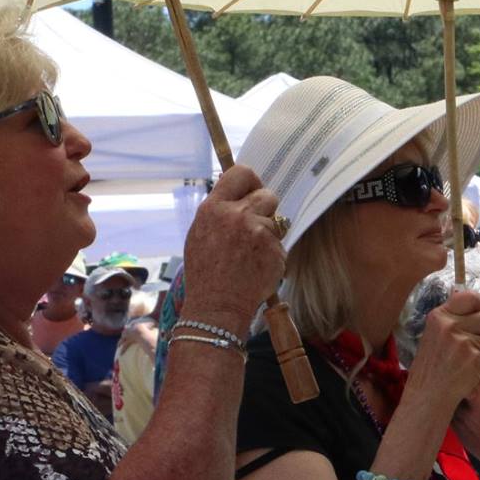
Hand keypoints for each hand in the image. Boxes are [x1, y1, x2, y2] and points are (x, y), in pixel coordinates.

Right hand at [182, 165, 286, 324]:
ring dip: (268, 235)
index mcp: (215, 208)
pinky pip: (280, 245)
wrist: (217, 306)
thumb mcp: (200, 233)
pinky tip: (256, 268)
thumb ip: (219, 210)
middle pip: (267, 195)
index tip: (252, 192)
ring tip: (250, 255)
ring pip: (276, 222)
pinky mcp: (275, 251)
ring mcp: (259, 234)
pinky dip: (272, 256)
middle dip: (265, 208)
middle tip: (255, 226)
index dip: (251, 181)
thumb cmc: (206, 272)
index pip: (241, 173)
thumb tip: (237, 193)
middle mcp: (237, 216)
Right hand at [403, 289, 479, 410]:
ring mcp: (463, 342)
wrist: (427, 395)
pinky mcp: (475, 359)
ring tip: (467, 359)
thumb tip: (472, 300)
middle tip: (472, 344)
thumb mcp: (432, 334)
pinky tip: (469, 371)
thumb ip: (451, 318)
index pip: (470, 296)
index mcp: (439, 316)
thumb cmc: (430, 366)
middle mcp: (450, 326)